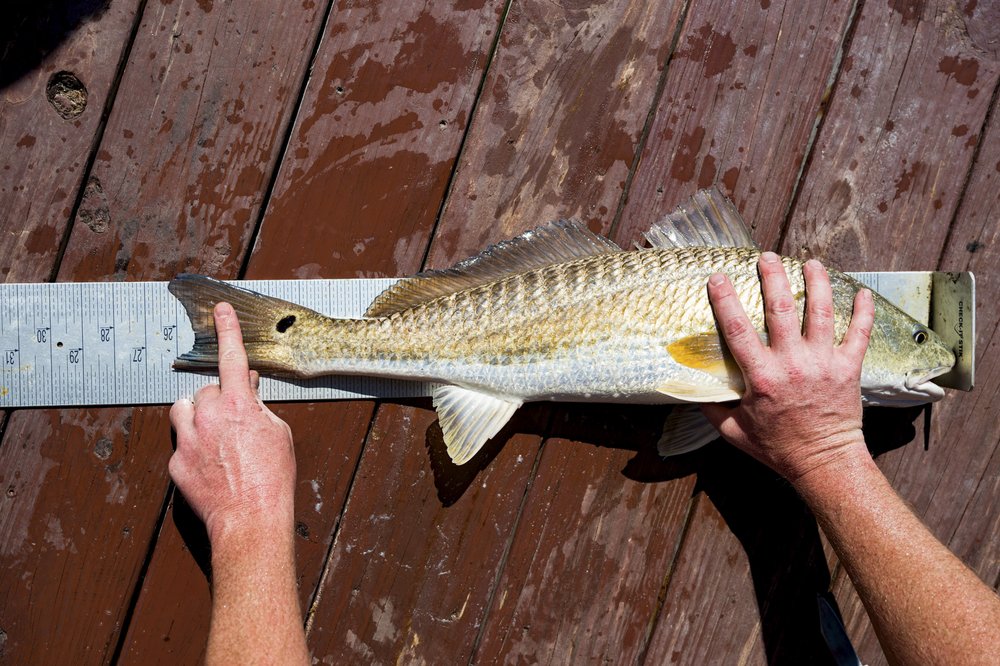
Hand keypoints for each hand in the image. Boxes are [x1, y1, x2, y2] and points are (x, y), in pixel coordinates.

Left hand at [169, 302, 295, 542]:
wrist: (251, 517)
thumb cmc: (272, 477)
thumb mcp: (278, 433)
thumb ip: (259, 407)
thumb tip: (250, 392)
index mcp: (239, 403)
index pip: (232, 357)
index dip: (228, 330)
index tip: (222, 310)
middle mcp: (209, 414)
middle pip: (207, 390)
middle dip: (220, 400)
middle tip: (236, 421)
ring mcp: (188, 438)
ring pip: (184, 409)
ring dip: (198, 415)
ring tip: (215, 435)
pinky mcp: (176, 462)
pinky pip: (181, 442)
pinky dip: (194, 448)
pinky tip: (211, 465)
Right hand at [701, 252, 874, 483]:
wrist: (824, 462)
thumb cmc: (777, 448)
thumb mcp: (733, 432)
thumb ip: (711, 408)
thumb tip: (689, 389)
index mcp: (762, 377)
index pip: (738, 330)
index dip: (726, 300)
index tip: (719, 276)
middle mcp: (793, 363)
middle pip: (781, 309)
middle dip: (773, 277)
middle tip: (768, 256)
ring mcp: (824, 363)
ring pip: (822, 312)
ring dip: (817, 283)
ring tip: (812, 262)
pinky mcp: (849, 368)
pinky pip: (859, 333)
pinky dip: (863, 311)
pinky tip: (862, 292)